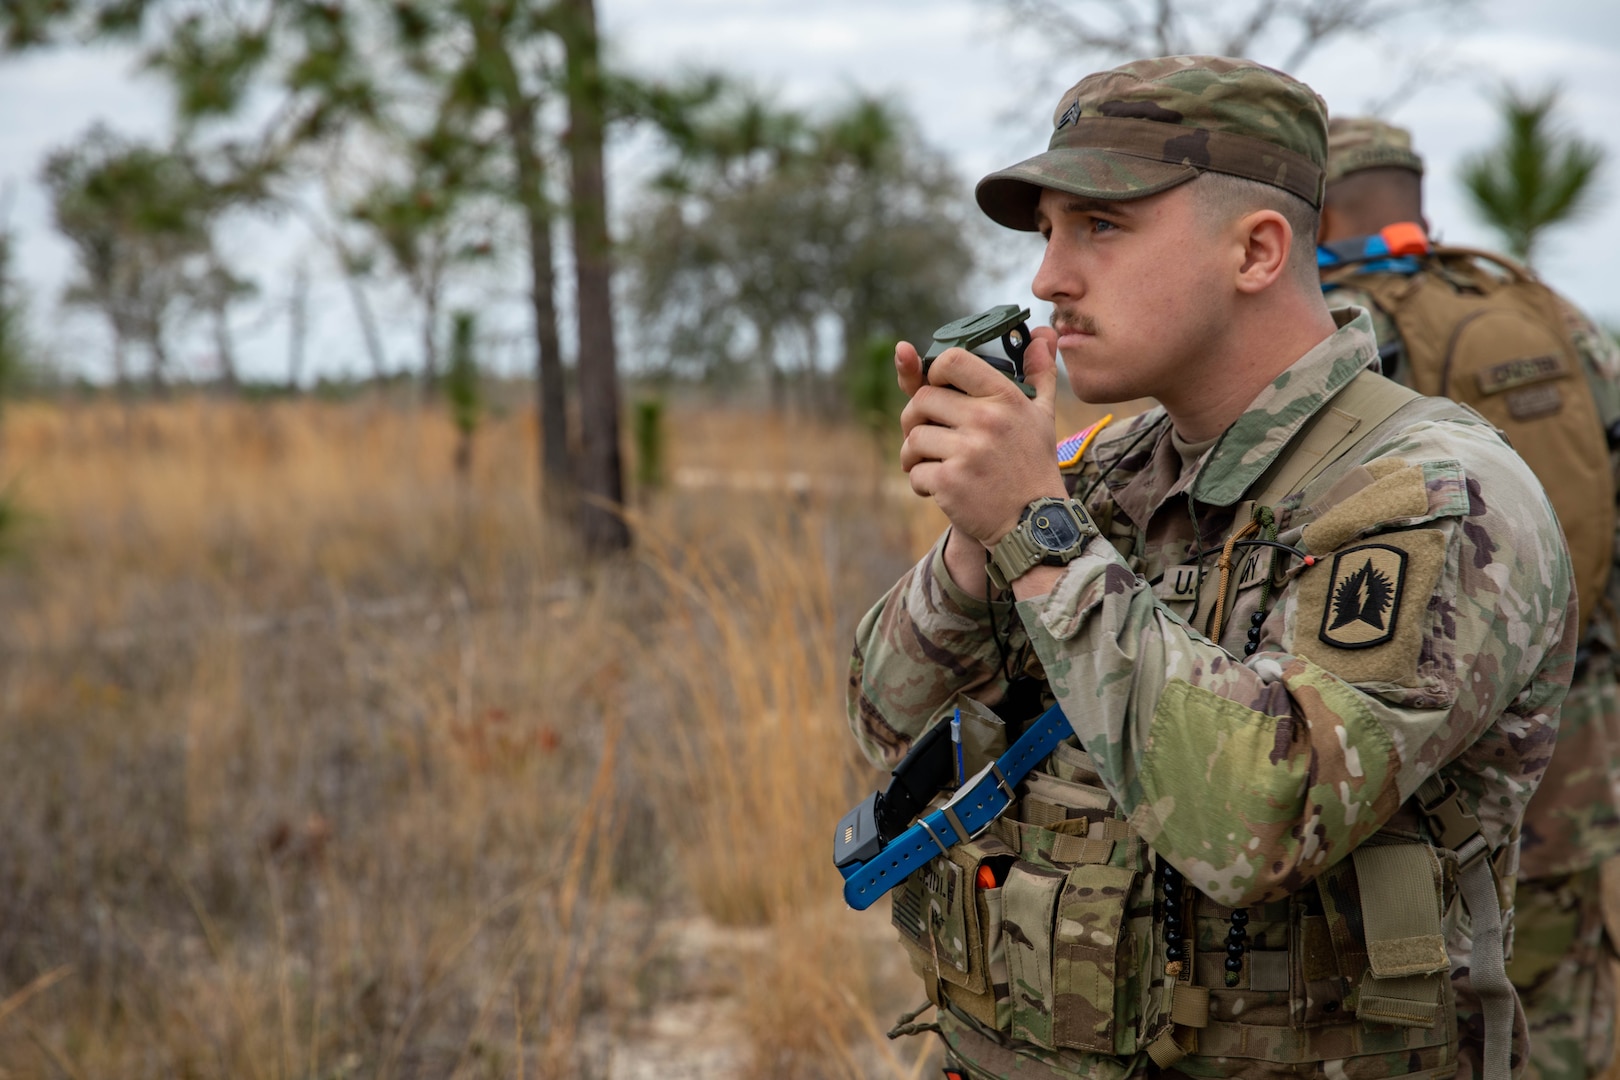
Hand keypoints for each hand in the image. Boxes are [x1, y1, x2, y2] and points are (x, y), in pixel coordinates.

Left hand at [896, 327, 1067, 548]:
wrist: (1034, 524)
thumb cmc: (1033, 464)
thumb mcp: (1042, 415)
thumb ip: (1038, 373)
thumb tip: (1044, 334)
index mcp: (1005, 398)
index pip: (952, 361)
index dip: (932, 372)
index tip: (934, 389)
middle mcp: (987, 420)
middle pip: (921, 400)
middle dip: (914, 419)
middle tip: (926, 434)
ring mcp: (968, 452)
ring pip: (913, 438)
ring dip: (913, 454)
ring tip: (929, 464)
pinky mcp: (951, 482)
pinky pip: (915, 472)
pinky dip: (920, 482)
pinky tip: (937, 488)